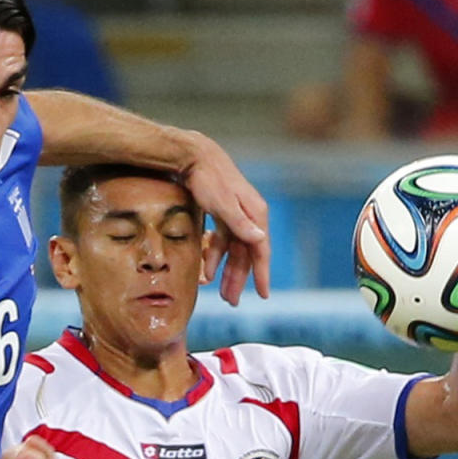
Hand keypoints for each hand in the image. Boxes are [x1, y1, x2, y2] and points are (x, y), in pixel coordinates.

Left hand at [184, 135, 269, 305]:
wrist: (194, 156)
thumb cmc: (209, 179)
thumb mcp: (222, 202)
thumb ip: (240, 223)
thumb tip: (261, 240)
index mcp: (255, 214)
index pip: (261, 250)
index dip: (262, 274)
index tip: (263, 295)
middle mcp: (249, 216)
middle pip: (247, 255)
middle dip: (240, 280)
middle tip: (232, 302)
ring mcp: (236, 216)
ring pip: (234, 251)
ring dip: (227, 272)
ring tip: (221, 293)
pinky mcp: (223, 214)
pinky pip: (222, 242)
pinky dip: (215, 257)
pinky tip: (207, 272)